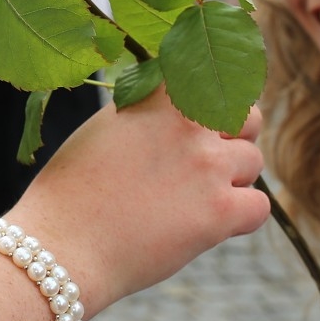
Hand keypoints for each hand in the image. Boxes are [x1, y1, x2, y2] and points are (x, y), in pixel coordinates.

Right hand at [4, 88, 267, 320]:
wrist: (60, 247)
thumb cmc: (72, 193)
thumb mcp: (106, 129)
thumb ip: (150, 115)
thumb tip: (186, 116)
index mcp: (158, 95)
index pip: (212, 73)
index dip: (216, 96)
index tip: (210, 108)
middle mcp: (188, 121)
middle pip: (246, 116)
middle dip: (233, 137)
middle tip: (206, 162)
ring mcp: (207, 164)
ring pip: (253, 161)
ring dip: (232, 180)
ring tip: (195, 199)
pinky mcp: (220, 211)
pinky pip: (259, 207)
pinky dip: (240, 218)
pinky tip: (211, 225)